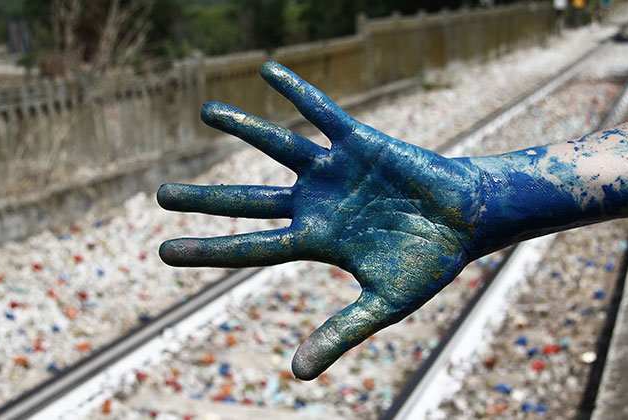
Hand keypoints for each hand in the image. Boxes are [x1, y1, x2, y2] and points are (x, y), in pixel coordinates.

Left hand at [158, 62, 492, 379]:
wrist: (467, 222)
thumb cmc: (428, 262)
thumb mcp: (383, 303)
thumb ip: (341, 333)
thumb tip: (297, 374)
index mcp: (317, 242)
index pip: (251, 247)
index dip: (208, 249)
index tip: (163, 252)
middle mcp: (317, 204)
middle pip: (249, 199)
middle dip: (206, 198)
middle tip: (161, 194)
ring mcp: (336, 172)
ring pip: (278, 147)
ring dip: (243, 128)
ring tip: (206, 111)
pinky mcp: (360, 143)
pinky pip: (323, 113)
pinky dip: (298, 94)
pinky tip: (268, 72)